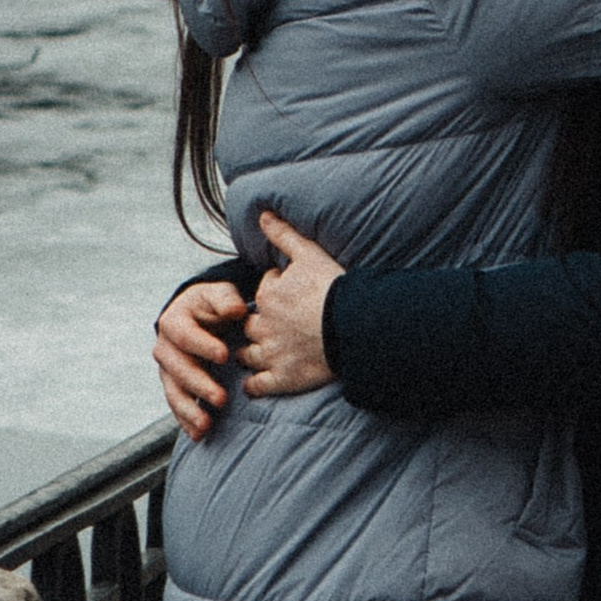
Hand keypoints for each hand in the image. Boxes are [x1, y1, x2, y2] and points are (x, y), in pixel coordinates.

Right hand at [156, 281, 247, 442]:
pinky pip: (177, 405)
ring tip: (206, 425)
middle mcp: (165, 348)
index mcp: (174, 322)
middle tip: (221, 398)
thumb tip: (235, 310)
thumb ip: (225, 300)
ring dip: (189, 410)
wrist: (197, 316)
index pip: (186, 336)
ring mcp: (167, 370)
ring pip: (173, 392)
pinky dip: (186, 421)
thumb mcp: (218, 293)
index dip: (203, 346)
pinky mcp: (174, 386)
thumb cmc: (211, 304)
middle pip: (178, 369)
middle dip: (199, 385)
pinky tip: (198, 436)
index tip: (224, 355)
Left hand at [242, 211, 343, 396]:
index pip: (264, 292)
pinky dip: (255, 384)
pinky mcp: (282, 378)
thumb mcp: (308, 254)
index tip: (286, 296)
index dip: (275, 292)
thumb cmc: (333, 289)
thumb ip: (283, 235)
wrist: (352, 325)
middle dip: (256, 325)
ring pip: (247, 355)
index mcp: (268, 296)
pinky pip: (258, 385)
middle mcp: (264, 325)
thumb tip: (262, 215)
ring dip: (249, 354)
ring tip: (258, 353)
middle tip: (269, 327)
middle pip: (250, 325)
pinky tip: (257, 382)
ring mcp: (272, 354)